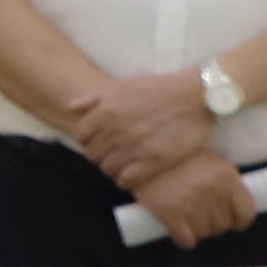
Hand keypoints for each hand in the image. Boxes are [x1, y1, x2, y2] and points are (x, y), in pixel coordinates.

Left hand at [73, 68, 217, 189]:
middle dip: (99, 154)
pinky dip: (126, 180)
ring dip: (112, 168)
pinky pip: (127, 180)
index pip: (80, 136)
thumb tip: (70, 108)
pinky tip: (133, 173)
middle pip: (92, 155)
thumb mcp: (122, 86)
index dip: (88, 139)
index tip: (98, 140)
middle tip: (112, 152)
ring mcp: (135, 148)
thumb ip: (93, 98)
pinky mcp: (154, 161)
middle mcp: (117, 131)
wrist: (196, 96)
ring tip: (123, 162)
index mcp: (106, 112)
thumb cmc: (158, 89)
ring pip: (107, 169)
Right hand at [134, 150, 258, 245]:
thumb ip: (224, 181)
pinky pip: (187, 240)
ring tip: (188, 220)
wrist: (142, 156)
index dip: (239, 221)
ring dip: (198, 231)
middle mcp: (213, 193)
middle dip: (214, 224)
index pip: (247, 213)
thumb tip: (233, 205)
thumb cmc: (177, 158)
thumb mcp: (209, 162)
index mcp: (227, 177)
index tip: (232, 221)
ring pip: (205, 234)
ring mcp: (192, 205)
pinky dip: (184, 239)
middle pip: (223, 226)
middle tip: (202, 216)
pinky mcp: (171, 215)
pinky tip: (180, 230)